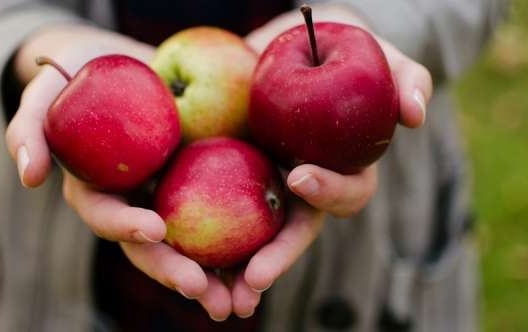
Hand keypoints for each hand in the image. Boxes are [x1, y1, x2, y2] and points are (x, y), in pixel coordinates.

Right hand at [4, 24, 214, 316]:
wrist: (120, 62)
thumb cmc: (76, 74)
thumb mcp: (46, 90)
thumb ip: (29, 129)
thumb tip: (30, 178)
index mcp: (97, 191)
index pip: (106, 216)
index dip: (125, 226)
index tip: (155, 228)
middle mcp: (132, 202)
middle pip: (150, 246)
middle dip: (172, 271)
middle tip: (201, 290)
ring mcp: (166, 195)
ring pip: (188, 243)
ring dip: (211, 275)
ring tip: (238, 300)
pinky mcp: (198, 182)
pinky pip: (219, 213)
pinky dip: (239, 239)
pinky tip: (264, 259)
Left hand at [222, 4, 434, 319]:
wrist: (281, 43)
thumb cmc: (333, 47)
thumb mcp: (372, 51)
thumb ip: (404, 76)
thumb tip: (416, 116)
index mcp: (339, 167)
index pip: (344, 192)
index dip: (328, 189)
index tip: (299, 174)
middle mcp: (301, 185)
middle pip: (294, 232)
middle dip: (277, 258)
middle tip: (254, 278)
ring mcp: (263, 183)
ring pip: (254, 238)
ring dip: (238, 271)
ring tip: (219, 297)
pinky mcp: (225, 175)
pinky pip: (212, 211)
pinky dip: (199, 238)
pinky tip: (176, 253)